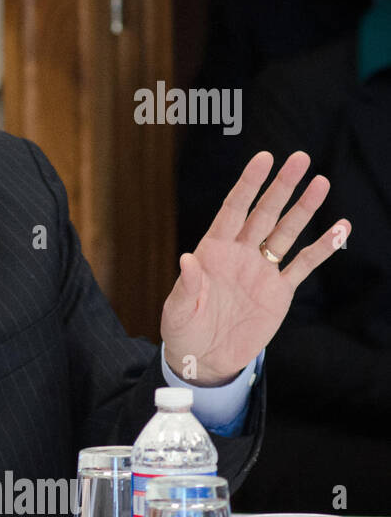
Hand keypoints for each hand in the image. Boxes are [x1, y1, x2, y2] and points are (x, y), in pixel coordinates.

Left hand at [161, 151, 349, 385]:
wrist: (205, 359)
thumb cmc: (182, 331)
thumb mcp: (177, 312)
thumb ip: (186, 286)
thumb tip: (187, 260)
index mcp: (212, 252)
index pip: (233, 210)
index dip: (248, 184)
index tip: (264, 158)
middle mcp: (239, 254)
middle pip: (264, 213)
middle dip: (282, 186)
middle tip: (301, 157)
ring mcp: (261, 271)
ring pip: (286, 232)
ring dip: (304, 209)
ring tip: (321, 182)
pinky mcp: (279, 292)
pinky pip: (303, 265)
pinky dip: (322, 248)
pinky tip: (340, 228)